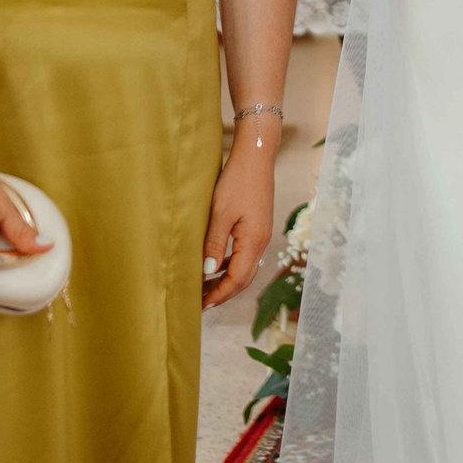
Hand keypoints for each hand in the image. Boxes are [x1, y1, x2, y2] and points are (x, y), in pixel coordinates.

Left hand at [201, 139, 274, 308]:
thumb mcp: (220, 213)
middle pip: (244, 278)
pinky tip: (216, 265)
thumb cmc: (237, 181)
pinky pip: (245, 255)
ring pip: (245, 268)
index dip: (219, 294)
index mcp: (254, 241)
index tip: (201, 306)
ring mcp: (261, 234)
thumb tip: (208, 272)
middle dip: (223, 293)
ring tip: (205, 288)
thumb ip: (214, 244)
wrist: (256, 157)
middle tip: (201, 304)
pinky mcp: (258, 227)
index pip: (237, 279)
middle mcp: (261, 242)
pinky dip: (231, 265)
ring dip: (227, 280)